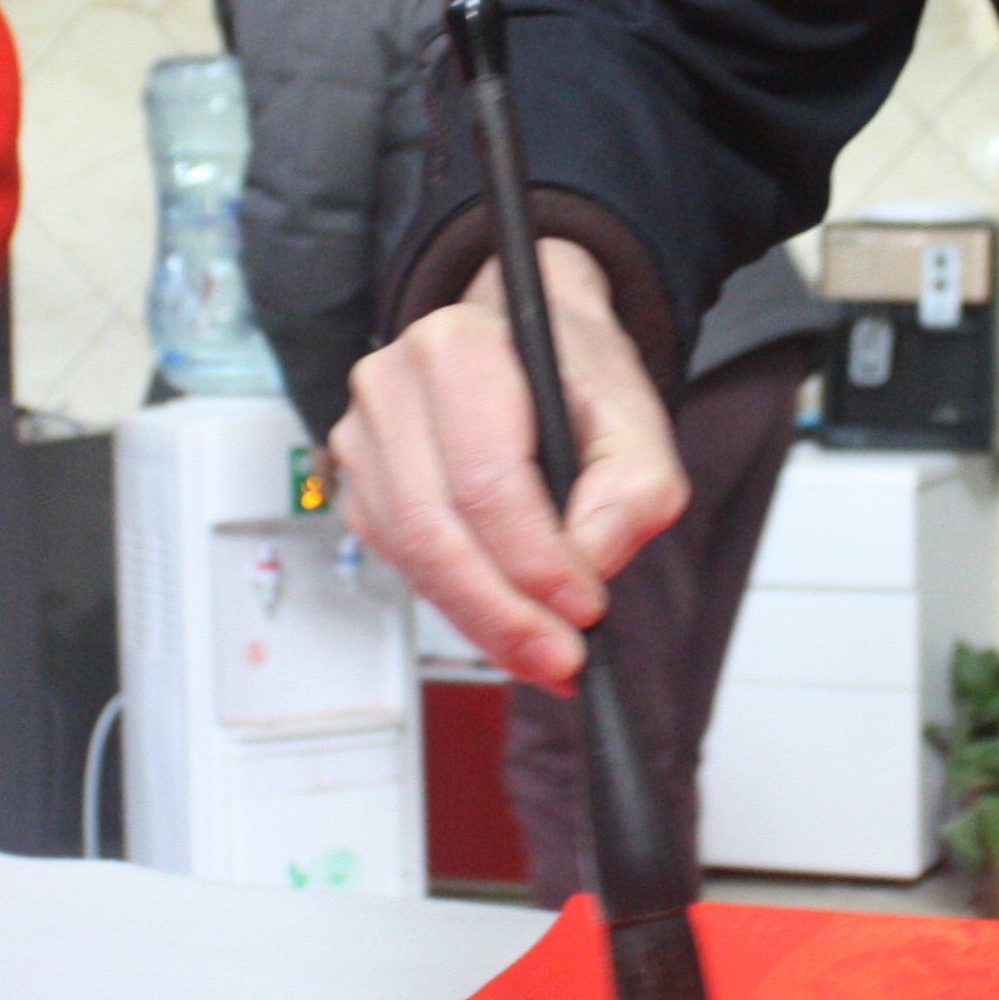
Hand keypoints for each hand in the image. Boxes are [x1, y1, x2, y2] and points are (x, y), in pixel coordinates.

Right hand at [329, 238, 686, 688]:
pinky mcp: (362, 487)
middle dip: (501, 611)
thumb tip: (590, 564)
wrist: (531, 341)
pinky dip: (458, 606)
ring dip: (480, 621)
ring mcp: (364, 439)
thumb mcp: (636, 417)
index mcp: (457, 349)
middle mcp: (391, 387)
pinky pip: (404, 565)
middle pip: (436, 530)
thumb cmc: (575, 374)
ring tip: (541, 655)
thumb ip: (634, 489)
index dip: (534, 560)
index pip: (485, 481)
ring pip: (413, 557)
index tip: (583, 608)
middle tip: (558, 658)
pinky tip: (506, 625)